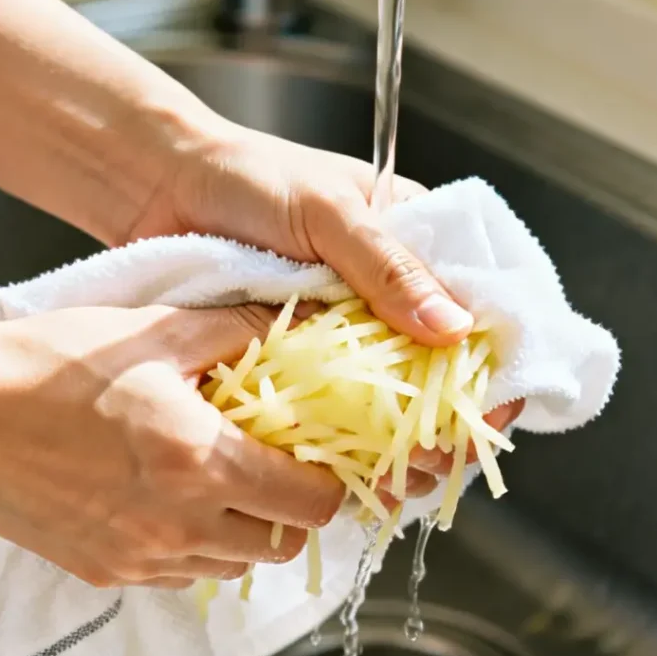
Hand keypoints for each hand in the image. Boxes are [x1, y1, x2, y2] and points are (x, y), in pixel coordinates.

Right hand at [0, 304, 344, 587]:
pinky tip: (169, 507)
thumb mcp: (155, 332)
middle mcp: (181, 525)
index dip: (328, 483)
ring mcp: (142, 558)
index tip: (317, 461)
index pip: (312, 503)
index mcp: (204, 462)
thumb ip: (239, 331)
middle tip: (273, 473)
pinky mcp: (107, 572)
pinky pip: (179, 577)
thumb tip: (294, 325)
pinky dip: (193, 550)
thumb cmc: (51, 366)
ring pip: (233, 567)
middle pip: (281, 546)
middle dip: (292, 513)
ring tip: (219, 487)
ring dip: (244, 534)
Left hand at [130, 123, 523, 501]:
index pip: (478, 310)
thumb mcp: (326, 212)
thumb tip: (455, 330)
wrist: (160, 186)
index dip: (493, 365)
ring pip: (390, 396)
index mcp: (413, 244)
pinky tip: (356, 472)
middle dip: (447, 419)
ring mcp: (344, 331)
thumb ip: (386, 267)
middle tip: (438, 458)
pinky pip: (336, 405)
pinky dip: (347, 438)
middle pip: (439, 367)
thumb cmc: (246, 177)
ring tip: (402, 478)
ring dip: (400, 440)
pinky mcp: (301, 358)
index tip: (496, 413)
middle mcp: (386, 294)